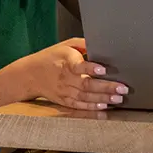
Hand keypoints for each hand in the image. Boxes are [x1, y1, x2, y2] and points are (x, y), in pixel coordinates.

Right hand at [13, 38, 127, 112]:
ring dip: (103, 99)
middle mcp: (65, 78)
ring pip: (85, 97)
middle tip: (122, 88)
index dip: (91, 68)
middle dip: (106, 87)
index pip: (79, 66)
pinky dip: (91, 108)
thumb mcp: (66, 45)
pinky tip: (103, 107)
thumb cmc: (51, 57)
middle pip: (87, 85)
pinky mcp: (64, 100)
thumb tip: (100, 45)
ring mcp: (64, 91)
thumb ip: (83, 44)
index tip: (103, 70)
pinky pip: (79, 106)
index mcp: (66, 61)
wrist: (31, 74)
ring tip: (117, 99)